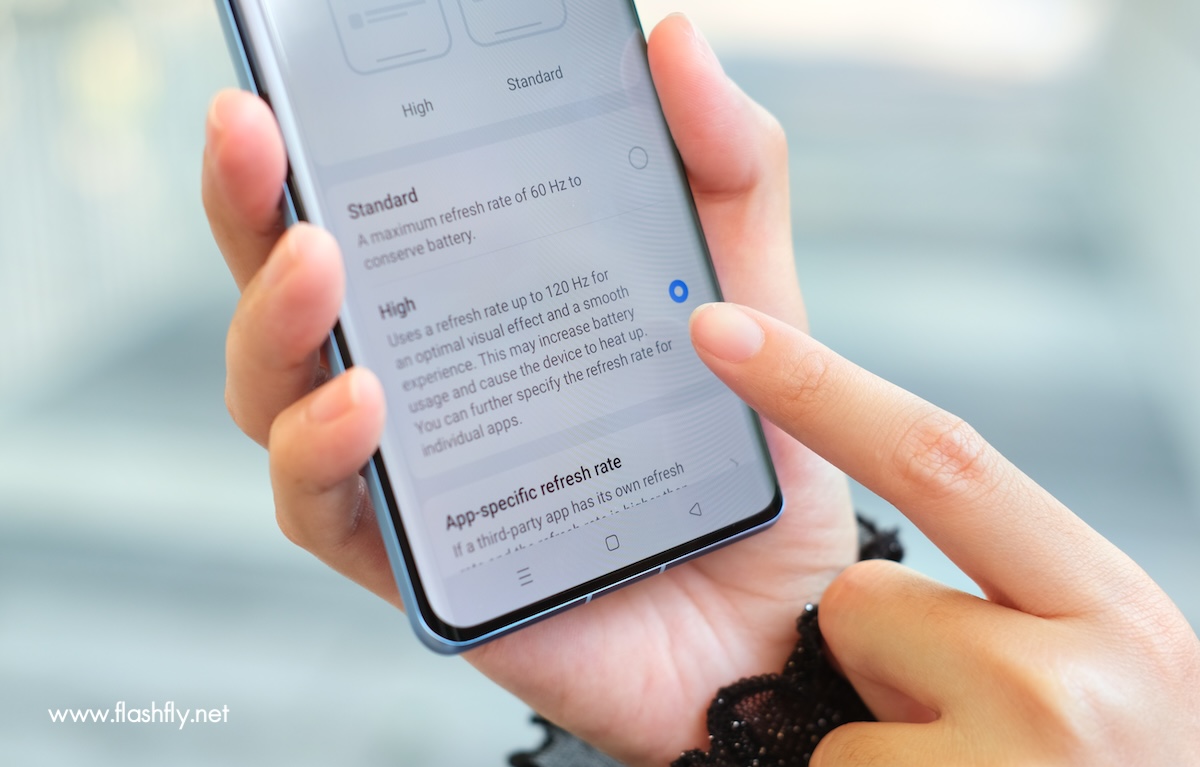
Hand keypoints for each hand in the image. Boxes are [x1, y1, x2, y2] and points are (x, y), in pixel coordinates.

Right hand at [202, 15, 856, 766]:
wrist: (779, 610)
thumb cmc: (748, 451)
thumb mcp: (753, 293)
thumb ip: (722, 171)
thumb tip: (674, 40)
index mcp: (480, 305)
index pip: (368, 213)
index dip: (309, 145)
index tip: (292, 79)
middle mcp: (426, 380)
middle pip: (293, 291)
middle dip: (252, 203)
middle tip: (253, 132)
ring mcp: (413, 472)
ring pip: (276, 395)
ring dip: (275, 324)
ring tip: (317, 264)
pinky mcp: (421, 563)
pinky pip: (327, 510)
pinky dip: (324, 452)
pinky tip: (362, 402)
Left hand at [689, 302, 1199, 764]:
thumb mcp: (1089, 659)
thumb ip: (1002, 583)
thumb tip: (871, 552)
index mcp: (1110, 604)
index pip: (940, 460)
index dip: (818, 389)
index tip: (716, 327)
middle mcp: (1087, 683)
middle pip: (863, 601)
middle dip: (873, 654)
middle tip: (963, 724)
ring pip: (841, 714)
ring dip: (876, 748)